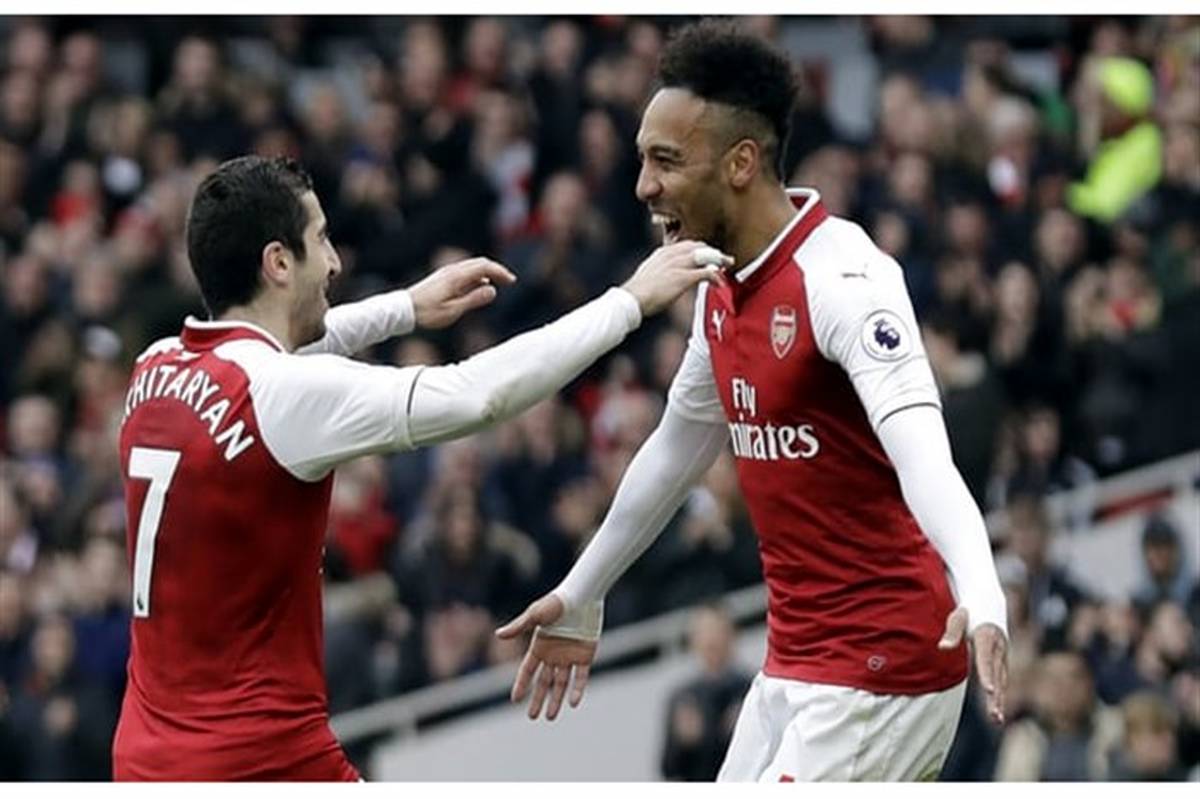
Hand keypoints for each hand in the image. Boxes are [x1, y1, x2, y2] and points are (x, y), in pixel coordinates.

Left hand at [408, 257, 516, 328]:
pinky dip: (477, 276)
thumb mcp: (453, 311)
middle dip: (496, 270)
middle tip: (509, 281)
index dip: (500, 272)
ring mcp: (446, 273)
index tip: (512, 281)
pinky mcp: (442, 278)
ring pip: (472, 266)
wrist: (403, 310)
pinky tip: (479, 287)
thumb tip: (493, 290)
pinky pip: (464, 272)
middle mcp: (452, 271)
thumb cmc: (427, 313)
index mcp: (456, 277)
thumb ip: (474, 300)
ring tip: (497, 285)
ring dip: (487, 273)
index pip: (484, 267)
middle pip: (480, 263)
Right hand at [495, 594, 597, 720]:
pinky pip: (580, 677)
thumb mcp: (535, 614)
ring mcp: (569, 656)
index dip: (521, 684)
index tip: (514, 699)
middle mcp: (553, 654)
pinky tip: (572, 703)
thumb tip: (497, 635)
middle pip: (543, 682)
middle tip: (532, 717)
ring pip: (561, 684)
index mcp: (539, 646)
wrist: (583, 596)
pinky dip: (577, 690)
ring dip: (556, 700)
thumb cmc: (557, 602)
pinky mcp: (585, 656)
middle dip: (537, 699)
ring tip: (550, 717)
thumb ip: (518, 626)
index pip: (527, 670)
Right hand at [620, 241, 730, 316]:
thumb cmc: (637, 293)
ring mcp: (677, 264)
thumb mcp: (648, 276)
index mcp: (662, 253)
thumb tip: (664, 279)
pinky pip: (706, 273)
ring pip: (705, 256)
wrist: (631, 299)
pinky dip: (715, 277)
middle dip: (713, 252)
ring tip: (728, 265)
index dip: (700, 249)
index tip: (708, 255)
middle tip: (724, 258)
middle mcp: (671, 254)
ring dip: (719, 260)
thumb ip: (659, 272)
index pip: (687, 245)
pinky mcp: (683, 277)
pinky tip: (720, 283)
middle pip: (698, 246)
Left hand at [939, 606, 1007, 724]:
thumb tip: (942, 648)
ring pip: (1001, 680)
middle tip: (994, 715)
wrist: (988, 601)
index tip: (989, 690)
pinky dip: (1000, 694)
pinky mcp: (1001, 660)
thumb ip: (952, 633)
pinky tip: (996, 710)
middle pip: (997, 675)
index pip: (987, 659)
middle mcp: (998, 648)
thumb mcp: (957, 617)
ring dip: (999, 700)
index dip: (987, 675)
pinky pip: (1001, 679)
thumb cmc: (967, 611)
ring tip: (996, 719)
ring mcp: (1002, 655)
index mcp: (987, 636)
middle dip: (995, 696)